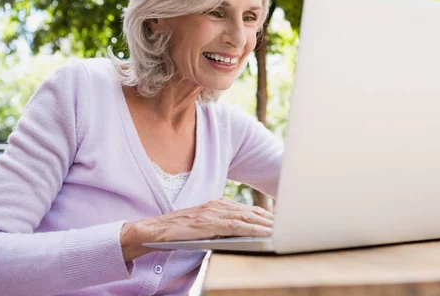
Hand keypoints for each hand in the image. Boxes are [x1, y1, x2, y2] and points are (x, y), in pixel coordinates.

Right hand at [120, 197, 272, 260]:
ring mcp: (212, 213)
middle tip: (288, 225)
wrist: (151, 231)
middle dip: (270, 219)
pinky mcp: (208, 223)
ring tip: (282, 230)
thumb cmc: (177, 232)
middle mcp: (216, 205)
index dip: (264, 215)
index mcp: (216, 204)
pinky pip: (236, 226)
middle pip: (250, 211)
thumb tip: (240, 232)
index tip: (280, 220)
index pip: (246, 209)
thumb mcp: (202, 226)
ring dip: (266, 224)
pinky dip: (253, 229)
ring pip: (246, 217)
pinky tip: (264, 234)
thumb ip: (219, 226)